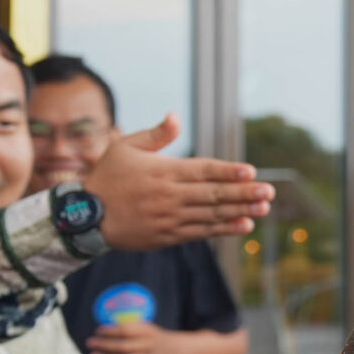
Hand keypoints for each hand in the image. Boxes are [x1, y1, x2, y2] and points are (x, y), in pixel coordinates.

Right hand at [83, 115, 273, 248]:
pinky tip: (244, 225)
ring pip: (212, 214)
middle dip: (244, 193)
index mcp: (163, 171)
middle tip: (269, 192)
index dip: (228, 171)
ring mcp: (170, 217)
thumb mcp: (125, 148)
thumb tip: (176, 117)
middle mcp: (170, 195)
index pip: (203, 170)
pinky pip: (201, 232)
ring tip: (264, 208)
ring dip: (240, 211)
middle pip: (213, 193)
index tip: (251, 171)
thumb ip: (156, 135)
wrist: (84, 216)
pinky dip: (224, 229)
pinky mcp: (167, 235)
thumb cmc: (107, 177)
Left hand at [85, 319, 178, 353]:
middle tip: (90, 343)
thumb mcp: (147, 327)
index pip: (126, 330)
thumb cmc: (155, 337)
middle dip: (104, 345)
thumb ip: (130, 327)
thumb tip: (105, 329)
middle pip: (123, 346)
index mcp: (148, 332)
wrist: (177, 350)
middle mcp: (148, 346)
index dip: (110, 331)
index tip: (98, 330)